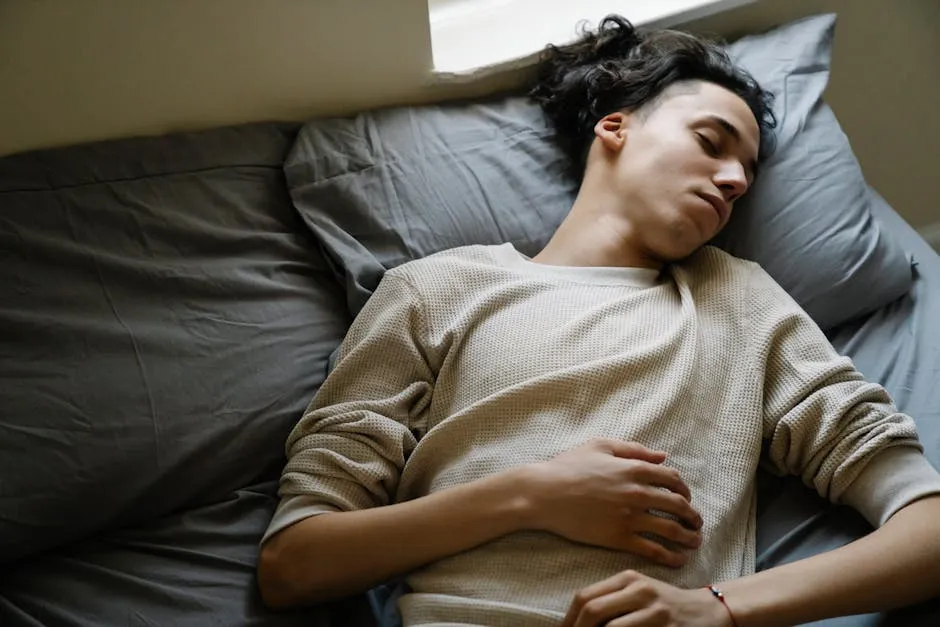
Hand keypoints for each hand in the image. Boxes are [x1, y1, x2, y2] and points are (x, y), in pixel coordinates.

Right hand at [526, 439, 702, 566]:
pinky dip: (670, 557)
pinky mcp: (618, 538)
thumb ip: (633, 449)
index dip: (684, 489)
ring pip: (671, 530)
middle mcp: (637, 493)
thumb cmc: (568, 467)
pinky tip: (678, 560)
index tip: (686, 497)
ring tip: (695, 542)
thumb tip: (662, 456)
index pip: (673, 479)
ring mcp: (629, 517)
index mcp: (634, 468)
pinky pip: (653, 550)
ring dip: (689, 537)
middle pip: (678, 505)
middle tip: (696, 523)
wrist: (543, 494)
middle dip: (693, 515)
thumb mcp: (600, 446)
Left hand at [561, 570, 732, 626]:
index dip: (568, 620)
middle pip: (592, 611)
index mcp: (627, 578)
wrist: (708, 611)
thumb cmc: (665, 604)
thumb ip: (610, 602)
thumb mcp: (638, 593)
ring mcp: (654, 610)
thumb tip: (576, 621)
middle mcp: (639, 590)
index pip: (585, 597)